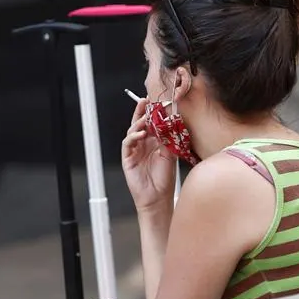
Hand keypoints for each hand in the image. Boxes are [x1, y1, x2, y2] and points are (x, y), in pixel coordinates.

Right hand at [121, 98, 176, 212]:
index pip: (151, 123)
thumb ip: (169, 139)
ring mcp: (134, 151)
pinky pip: (127, 144)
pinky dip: (133, 137)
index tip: (158, 101)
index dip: (153, 112)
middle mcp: (143, 144)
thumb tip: (171, 122)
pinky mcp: (127, 158)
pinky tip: (141, 134)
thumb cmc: (164, 179)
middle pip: (139, 123)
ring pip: (132, 131)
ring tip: (145, 117)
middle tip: (146, 101)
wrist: (158, 198)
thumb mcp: (170, 154)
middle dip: (141, 111)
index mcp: (153, 142)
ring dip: (138, 123)